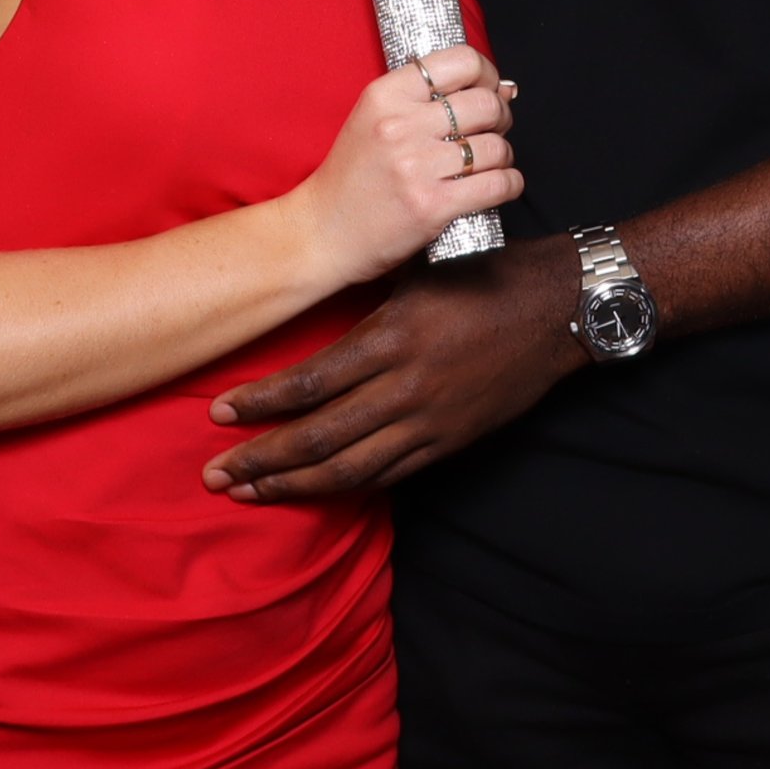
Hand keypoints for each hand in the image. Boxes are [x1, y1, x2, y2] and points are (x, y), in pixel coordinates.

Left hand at [202, 231, 584, 500]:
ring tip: (249, 493)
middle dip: (261, 461)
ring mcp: (429, 423)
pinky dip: (346, 487)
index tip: (218, 415)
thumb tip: (306, 314)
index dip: (259, 405)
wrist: (554, 309)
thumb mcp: (411, 276)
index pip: (309, 383)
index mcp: (391, 337)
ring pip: (349, 469)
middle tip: (215, 475)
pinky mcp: (449, 443)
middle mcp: (406, 387)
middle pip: (319, 439)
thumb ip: (363, 309)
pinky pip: (388, 476)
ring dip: (293, 485)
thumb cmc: (479, 277)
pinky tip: (314, 491)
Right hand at [290, 45, 520, 287]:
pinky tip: (500, 184)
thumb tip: (505, 87)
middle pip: (485, 104)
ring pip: (496, 147)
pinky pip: (497, 185)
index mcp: (385, 95)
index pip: (460, 61)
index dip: (486, 73)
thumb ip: (427, 99)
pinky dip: (509, 184)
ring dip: (503, 155)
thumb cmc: (352, 177)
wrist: (324, 231)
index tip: (488, 89)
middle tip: (493, 129)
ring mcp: (416, 166)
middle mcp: (401, 125)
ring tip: (489, 162)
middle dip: (501, 116)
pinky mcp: (432, 205)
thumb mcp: (374, 119)